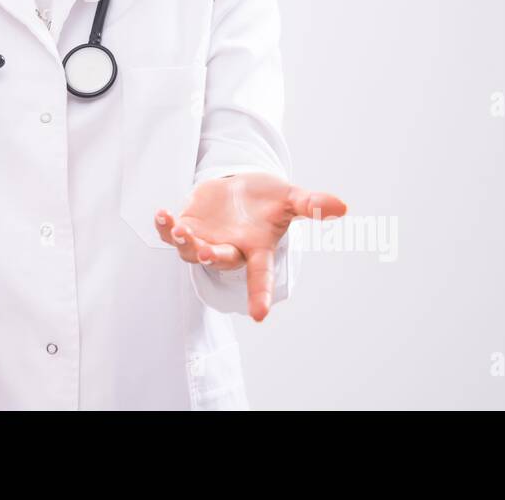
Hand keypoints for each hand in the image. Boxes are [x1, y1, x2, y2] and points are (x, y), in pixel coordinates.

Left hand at [154, 171, 346, 322]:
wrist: (241, 189)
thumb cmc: (268, 200)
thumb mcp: (290, 198)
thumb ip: (311, 205)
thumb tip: (342, 206)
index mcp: (256, 249)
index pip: (260, 276)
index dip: (259, 294)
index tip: (260, 316)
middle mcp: (228, 249)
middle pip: (219, 260)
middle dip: (212, 256)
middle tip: (208, 251)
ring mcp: (205, 239)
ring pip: (190, 250)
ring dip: (183, 241)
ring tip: (179, 228)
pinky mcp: (186, 225)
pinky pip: (170, 233)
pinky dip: (164, 227)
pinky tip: (161, 215)